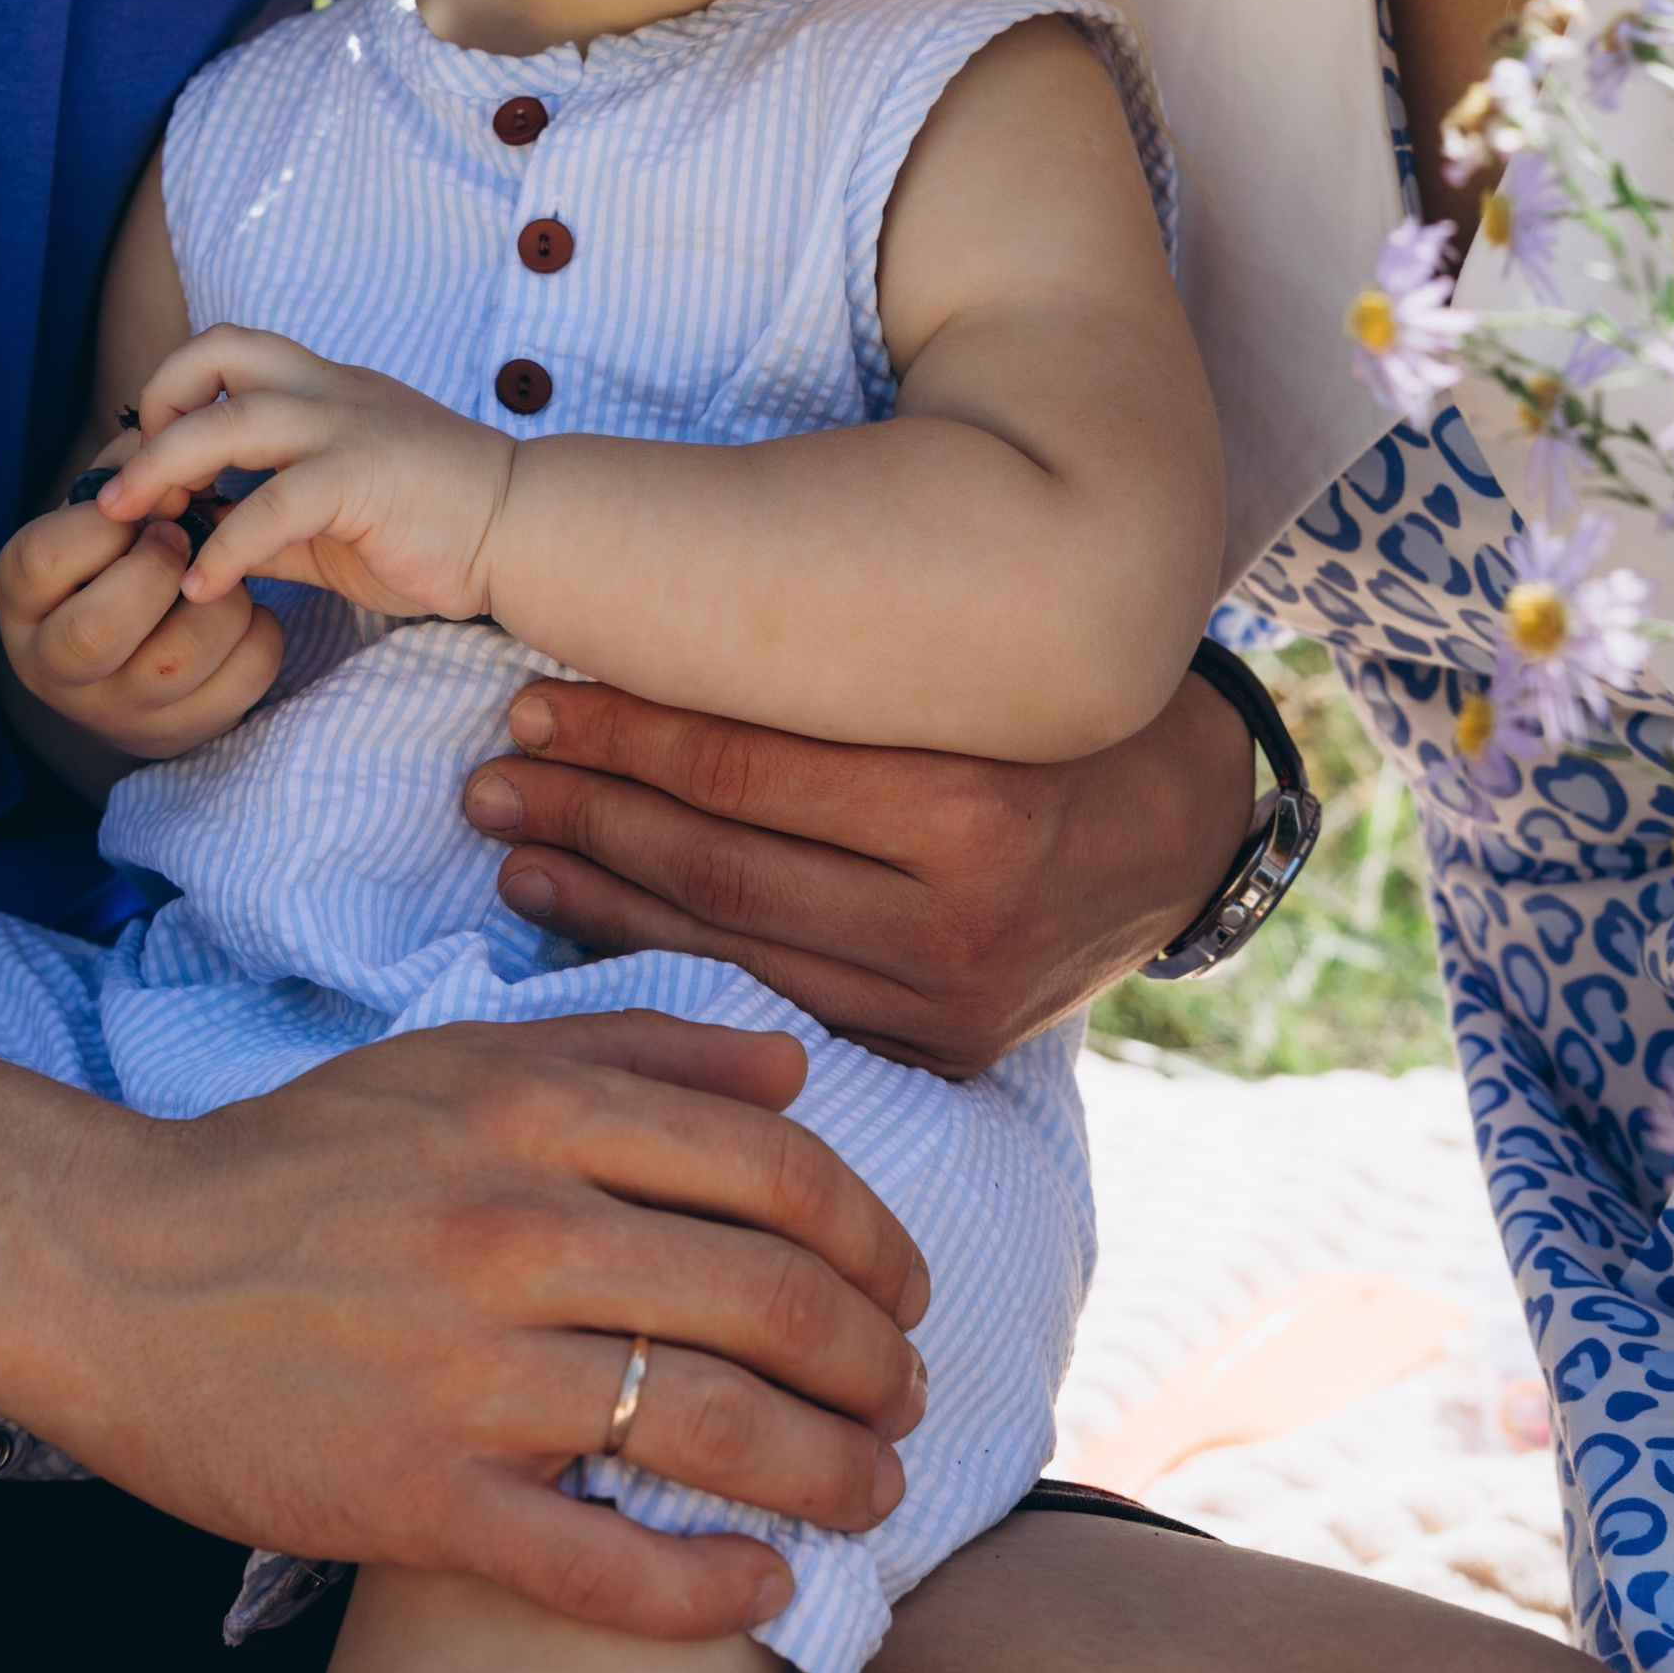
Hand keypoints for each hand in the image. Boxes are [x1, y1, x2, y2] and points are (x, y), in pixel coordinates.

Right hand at [0, 457, 279, 756]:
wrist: (123, 654)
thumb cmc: (113, 555)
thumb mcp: (102, 506)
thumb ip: (133, 467)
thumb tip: (180, 454)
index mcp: (21, 601)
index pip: (43, 559)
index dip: (106, 522)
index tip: (144, 506)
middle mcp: (52, 668)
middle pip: (98, 630)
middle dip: (157, 570)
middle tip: (183, 539)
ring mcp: (115, 712)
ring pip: (178, 661)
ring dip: (220, 599)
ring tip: (219, 576)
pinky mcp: (179, 733)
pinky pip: (241, 678)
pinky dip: (260, 632)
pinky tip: (241, 614)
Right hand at [0, 1008, 930, 1637]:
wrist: (103, 1266)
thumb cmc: (293, 1160)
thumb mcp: (455, 1062)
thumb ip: (630, 1051)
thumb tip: (792, 1067)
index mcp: (532, 1115)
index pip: (779, 1175)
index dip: (876, 1242)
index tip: (903, 1291)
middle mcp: (513, 1232)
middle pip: (774, 1304)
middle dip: (877, 1366)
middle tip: (907, 1400)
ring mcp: (464, 1374)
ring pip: (713, 1431)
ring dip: (828, 1473)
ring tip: (870, 1493)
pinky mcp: (411, 1498)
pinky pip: (598, 1567)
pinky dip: (705, 1590)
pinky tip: (759, 1590)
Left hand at [99, 326, 516, 620]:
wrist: (526, 531)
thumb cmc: (436, 523)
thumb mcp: (333, 517)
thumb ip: (270, 517)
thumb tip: (202, 538)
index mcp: (324, 388)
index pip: (227, 350)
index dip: (171, 392)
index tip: (148, 461)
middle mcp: (330, 391)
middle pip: (215, 356)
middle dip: (151, 413)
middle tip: (119, 487)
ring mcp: (349, 428)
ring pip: (233, 418)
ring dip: (165, 468)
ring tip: (132, 524)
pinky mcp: (366, 479)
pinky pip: (276, 504)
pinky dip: (227, 544)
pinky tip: (203, 586)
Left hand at [460, 669, 1255, 1076]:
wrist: (1186, 827)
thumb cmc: (1050, 707)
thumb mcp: (963, 662)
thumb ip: (830, 664)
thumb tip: (641, 622)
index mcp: (973, 798)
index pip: (749, 767)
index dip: (624, 730)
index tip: (528, 699)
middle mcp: (962, 914)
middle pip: (725, 862)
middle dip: (588, 816)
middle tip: (487, 782)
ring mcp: (951, 999)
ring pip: (734, 946)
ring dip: (603, 898)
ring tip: (510, 856)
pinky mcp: (944, 1050)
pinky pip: (778, 1004)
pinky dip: (672, 964)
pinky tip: (593, 932)